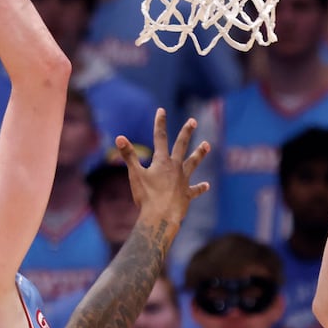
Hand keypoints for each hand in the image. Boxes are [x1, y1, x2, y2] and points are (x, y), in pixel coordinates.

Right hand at [122, 110, 208, 225]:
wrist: (161, 217)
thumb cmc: (146, 197)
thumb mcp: (135, 175)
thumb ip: (129, 155)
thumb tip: (119, 137)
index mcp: (162, 161)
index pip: (160, 137)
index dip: (160, 123)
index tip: (161, 110)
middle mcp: (175, 168)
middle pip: (181, 146)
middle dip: (186, 132)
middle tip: (193, 121)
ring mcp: (183, 181)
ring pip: (193, 163)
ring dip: (199, 154)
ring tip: (207, 145)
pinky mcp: (187, 195)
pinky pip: (195, 190)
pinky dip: (200, 188)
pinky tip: (206, 185)